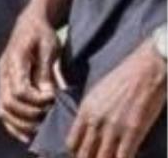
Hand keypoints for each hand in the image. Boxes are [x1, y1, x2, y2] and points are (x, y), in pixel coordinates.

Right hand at [0, 6, 60, 142]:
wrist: (30, 22)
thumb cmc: (42, 34)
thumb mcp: (49, 48)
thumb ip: (46, 72)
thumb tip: (47, 94)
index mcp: (14, 61)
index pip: (19, 91)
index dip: (37, 101)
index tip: (54, 98)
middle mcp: (3, 72)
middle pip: (9, 103)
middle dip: (31, 115)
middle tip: (49, 115)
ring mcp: (1, 79)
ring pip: (3, 109)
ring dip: (21, 123)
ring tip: (40, 129)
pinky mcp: (4, 85)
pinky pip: (3, 109)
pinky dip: (13, 124)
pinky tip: (27, 134)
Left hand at [66, 39, 166, 157]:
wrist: (145, 70)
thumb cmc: (122, 79)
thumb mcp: (96, 94)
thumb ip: (89, 114)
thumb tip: (86, 130)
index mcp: (85, 111)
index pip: (72, 143)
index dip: (76, 155)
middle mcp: (96, 121)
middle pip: (84, 154)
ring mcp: (114, 128)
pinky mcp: (133, 131)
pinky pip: (123, 157)